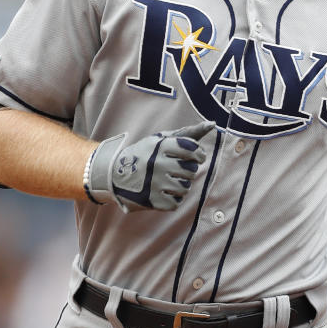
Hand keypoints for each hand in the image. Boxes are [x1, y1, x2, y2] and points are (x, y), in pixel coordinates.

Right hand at [86, 121, 215, 210]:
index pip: (192, 150)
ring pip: (185, 188)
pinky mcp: (152, 201)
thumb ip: (187, 133)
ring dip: (181, 186)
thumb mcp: (160, 140)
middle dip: (188, 172)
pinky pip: (176, 203)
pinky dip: (173, 199)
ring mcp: (155, 183)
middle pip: (191, 171)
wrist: (113, 175)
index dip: (198, 155)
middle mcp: (158, 164)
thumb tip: (213, 124)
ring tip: (169, 182)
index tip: (195, 158)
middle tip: (176, 171)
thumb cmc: (143, 155)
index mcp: (160, 146)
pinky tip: (163, 192)